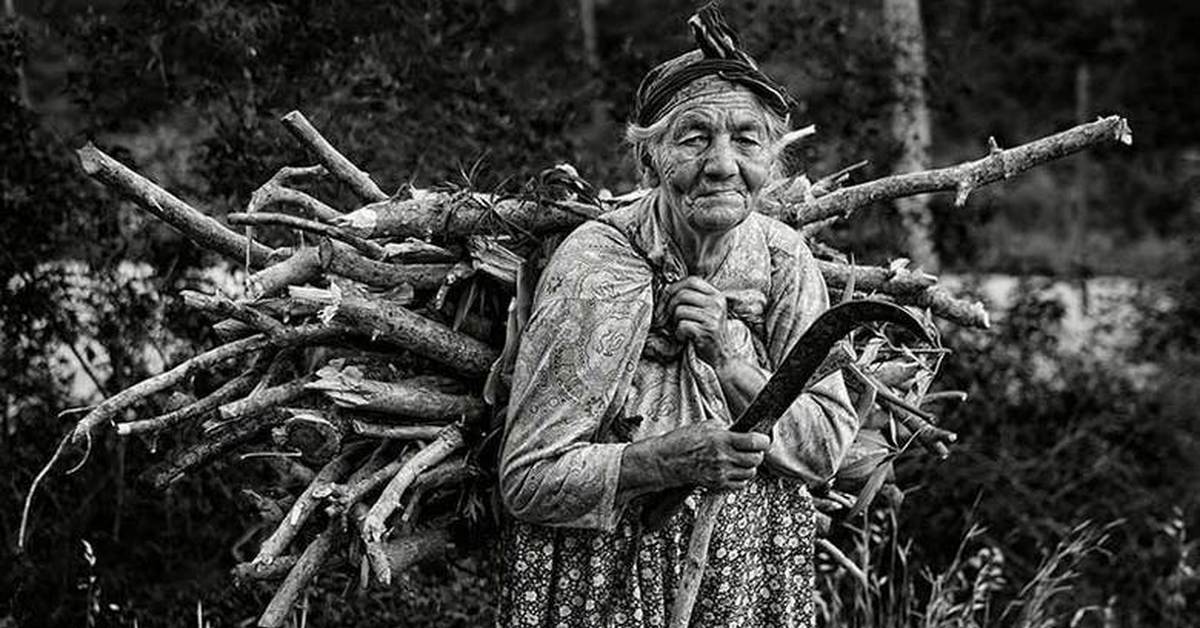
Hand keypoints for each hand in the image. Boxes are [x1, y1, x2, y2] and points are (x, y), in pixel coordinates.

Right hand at [649, 421, 769, 490]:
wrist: (666, 461)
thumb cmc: (682, 441)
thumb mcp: (705, 426)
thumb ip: (726, 429)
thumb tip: (742, 431)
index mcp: (721, 439)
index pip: (755, 441)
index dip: (764, 440)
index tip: (763, 439)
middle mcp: (723, 457)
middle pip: (756, 459)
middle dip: (758, 454)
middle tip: (753, 450)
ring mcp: (721, 473)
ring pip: (750, 473)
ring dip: (749, 466)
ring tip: (741, 460)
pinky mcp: (717, 484)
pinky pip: (740, 485)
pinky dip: (741, 478)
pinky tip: (734, 470)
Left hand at [666, 277, 731, 367]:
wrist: (722, 356)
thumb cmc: (707, 333)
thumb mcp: (705, 311)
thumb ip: (692, 299)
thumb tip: (665, 292)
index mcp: (716, 295)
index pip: (691, 281)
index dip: (673, 288)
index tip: (664, 301)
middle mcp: (717, 303)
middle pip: (682, 294)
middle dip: (667, 306)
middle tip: (663, 318)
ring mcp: (714, 316)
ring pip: (680, 310)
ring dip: (673, 322)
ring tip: (680, 330)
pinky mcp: (708, 330)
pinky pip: (682, 325)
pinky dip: (678, 333)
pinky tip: (684, 338)